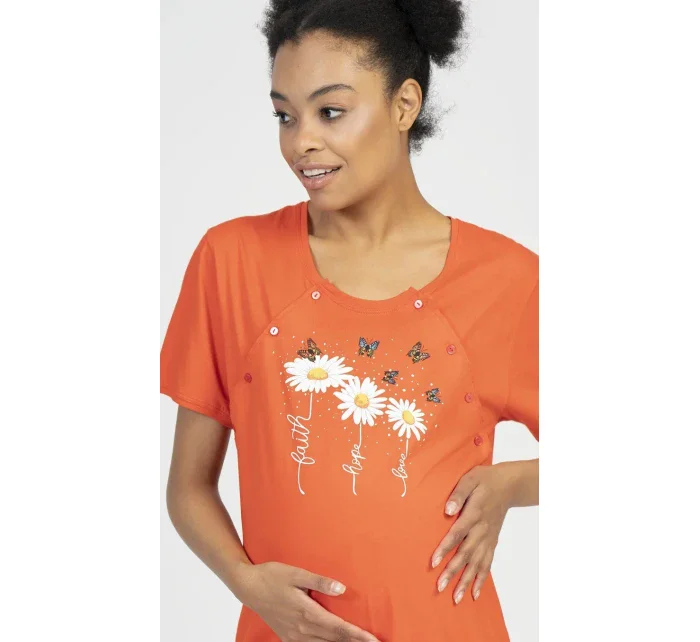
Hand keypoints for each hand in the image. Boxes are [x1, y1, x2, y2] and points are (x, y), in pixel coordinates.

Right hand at [236, 561, 378, 641]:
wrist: (247, 586)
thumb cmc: (272, 575)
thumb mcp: (296, 573)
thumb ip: (319, 582)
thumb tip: (341, 589)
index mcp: (307, 613)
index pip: (339, 629)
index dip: (358, 636)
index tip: (374, 641)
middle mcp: (302, 629)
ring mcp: (294, 636)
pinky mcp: (288, 637)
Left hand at [430, 464, 513, 604]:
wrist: (509, 485)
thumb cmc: (485, 480)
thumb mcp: (470, 479)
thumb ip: (458, 494)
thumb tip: (448, 510)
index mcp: (474, 514)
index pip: (457, 534)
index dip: (445, 548)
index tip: (434, 562)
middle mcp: (481, 529)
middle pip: (466, 553)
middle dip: (452, 571)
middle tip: (439, 586)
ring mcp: (488, 538)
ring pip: (477, 563)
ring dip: (466, 580)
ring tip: (456, 598)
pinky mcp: (492, 542)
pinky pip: (487, 563)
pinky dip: (481, 578)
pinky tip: (474, 592)